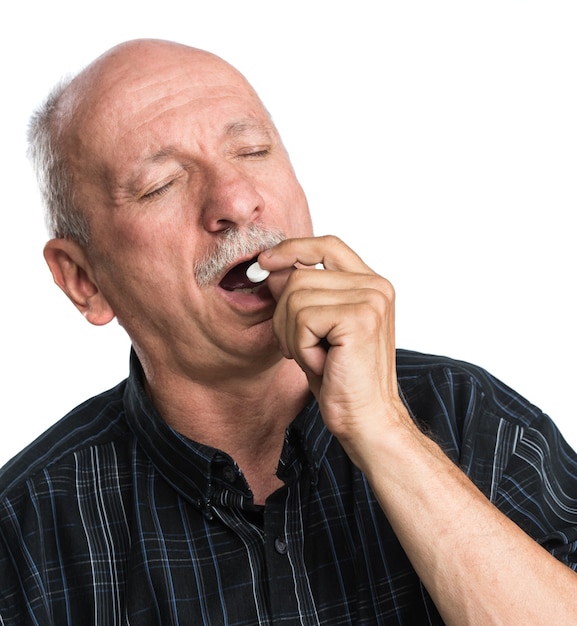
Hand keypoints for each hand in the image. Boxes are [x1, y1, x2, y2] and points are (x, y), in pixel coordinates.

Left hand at [258, 235, 409, 465]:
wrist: (366, 419)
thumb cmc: (340, 378)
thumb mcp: (313, 329)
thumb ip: (300, 294)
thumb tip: (271, 267)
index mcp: (370, 284)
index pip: (327, 244)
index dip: (293, 248)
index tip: (266, 262)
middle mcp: (376, 285)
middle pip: (300, 275)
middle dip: (284, 316)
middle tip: (301, 349)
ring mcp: (371, 299)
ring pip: (295, 297)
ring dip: (293, 336)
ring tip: (317, 358)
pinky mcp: (360, 317)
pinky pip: (302, 319)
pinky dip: (301, 347)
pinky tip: (323, 364)